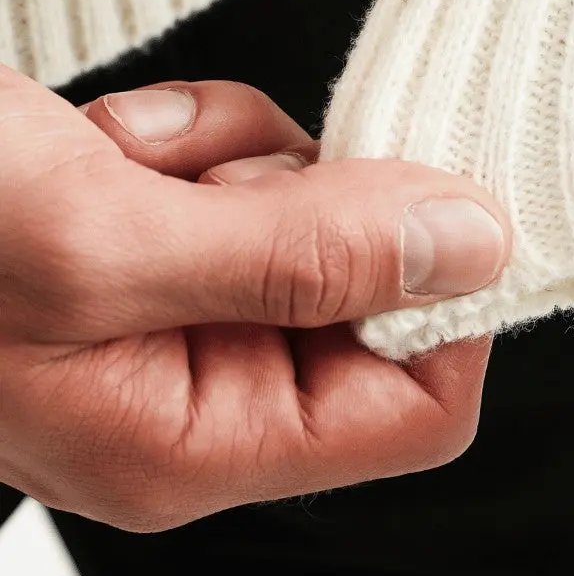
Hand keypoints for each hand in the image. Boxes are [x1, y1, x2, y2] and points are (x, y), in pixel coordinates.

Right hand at [0, 67, 509, 530]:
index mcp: (195, 440)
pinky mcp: (165, 242)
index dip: (445, 307)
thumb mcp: (99, 240)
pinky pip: (254, 169)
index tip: (421, 204)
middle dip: (307, 208)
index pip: (416, 409)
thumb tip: (473, 248)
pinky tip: (107, 141)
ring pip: (313, 216)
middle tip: (208, 179)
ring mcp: (183, 309)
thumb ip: (302, 253)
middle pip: (371, 296)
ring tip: (122, 158)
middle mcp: (201, 388)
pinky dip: (198, 135)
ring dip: (239, 158)